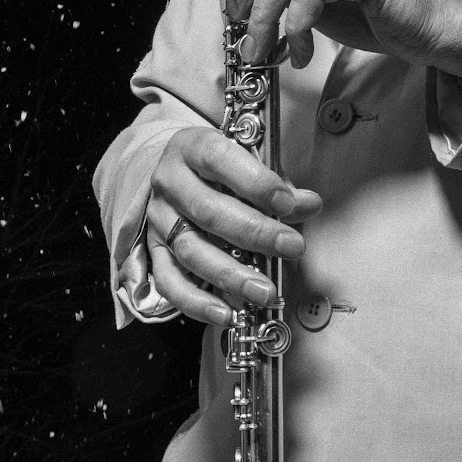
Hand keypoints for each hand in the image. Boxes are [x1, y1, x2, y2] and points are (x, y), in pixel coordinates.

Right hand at [139, 126, 322, 327]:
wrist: (174, 173)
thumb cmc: (221, 168)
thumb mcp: (248, 163)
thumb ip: (278, 185)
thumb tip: (308, 204)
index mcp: (192, 147)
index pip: (219, 159)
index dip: (255, 182)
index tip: (287, 204)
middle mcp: (169, 182)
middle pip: (207, 211)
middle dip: (255, 233)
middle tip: (292, 247)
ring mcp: (158, 219)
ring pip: (190, 250)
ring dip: (231, 274)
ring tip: (266, 290)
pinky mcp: (152, 251)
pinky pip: (169, 282)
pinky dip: (196, 302)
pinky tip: (226, 313)